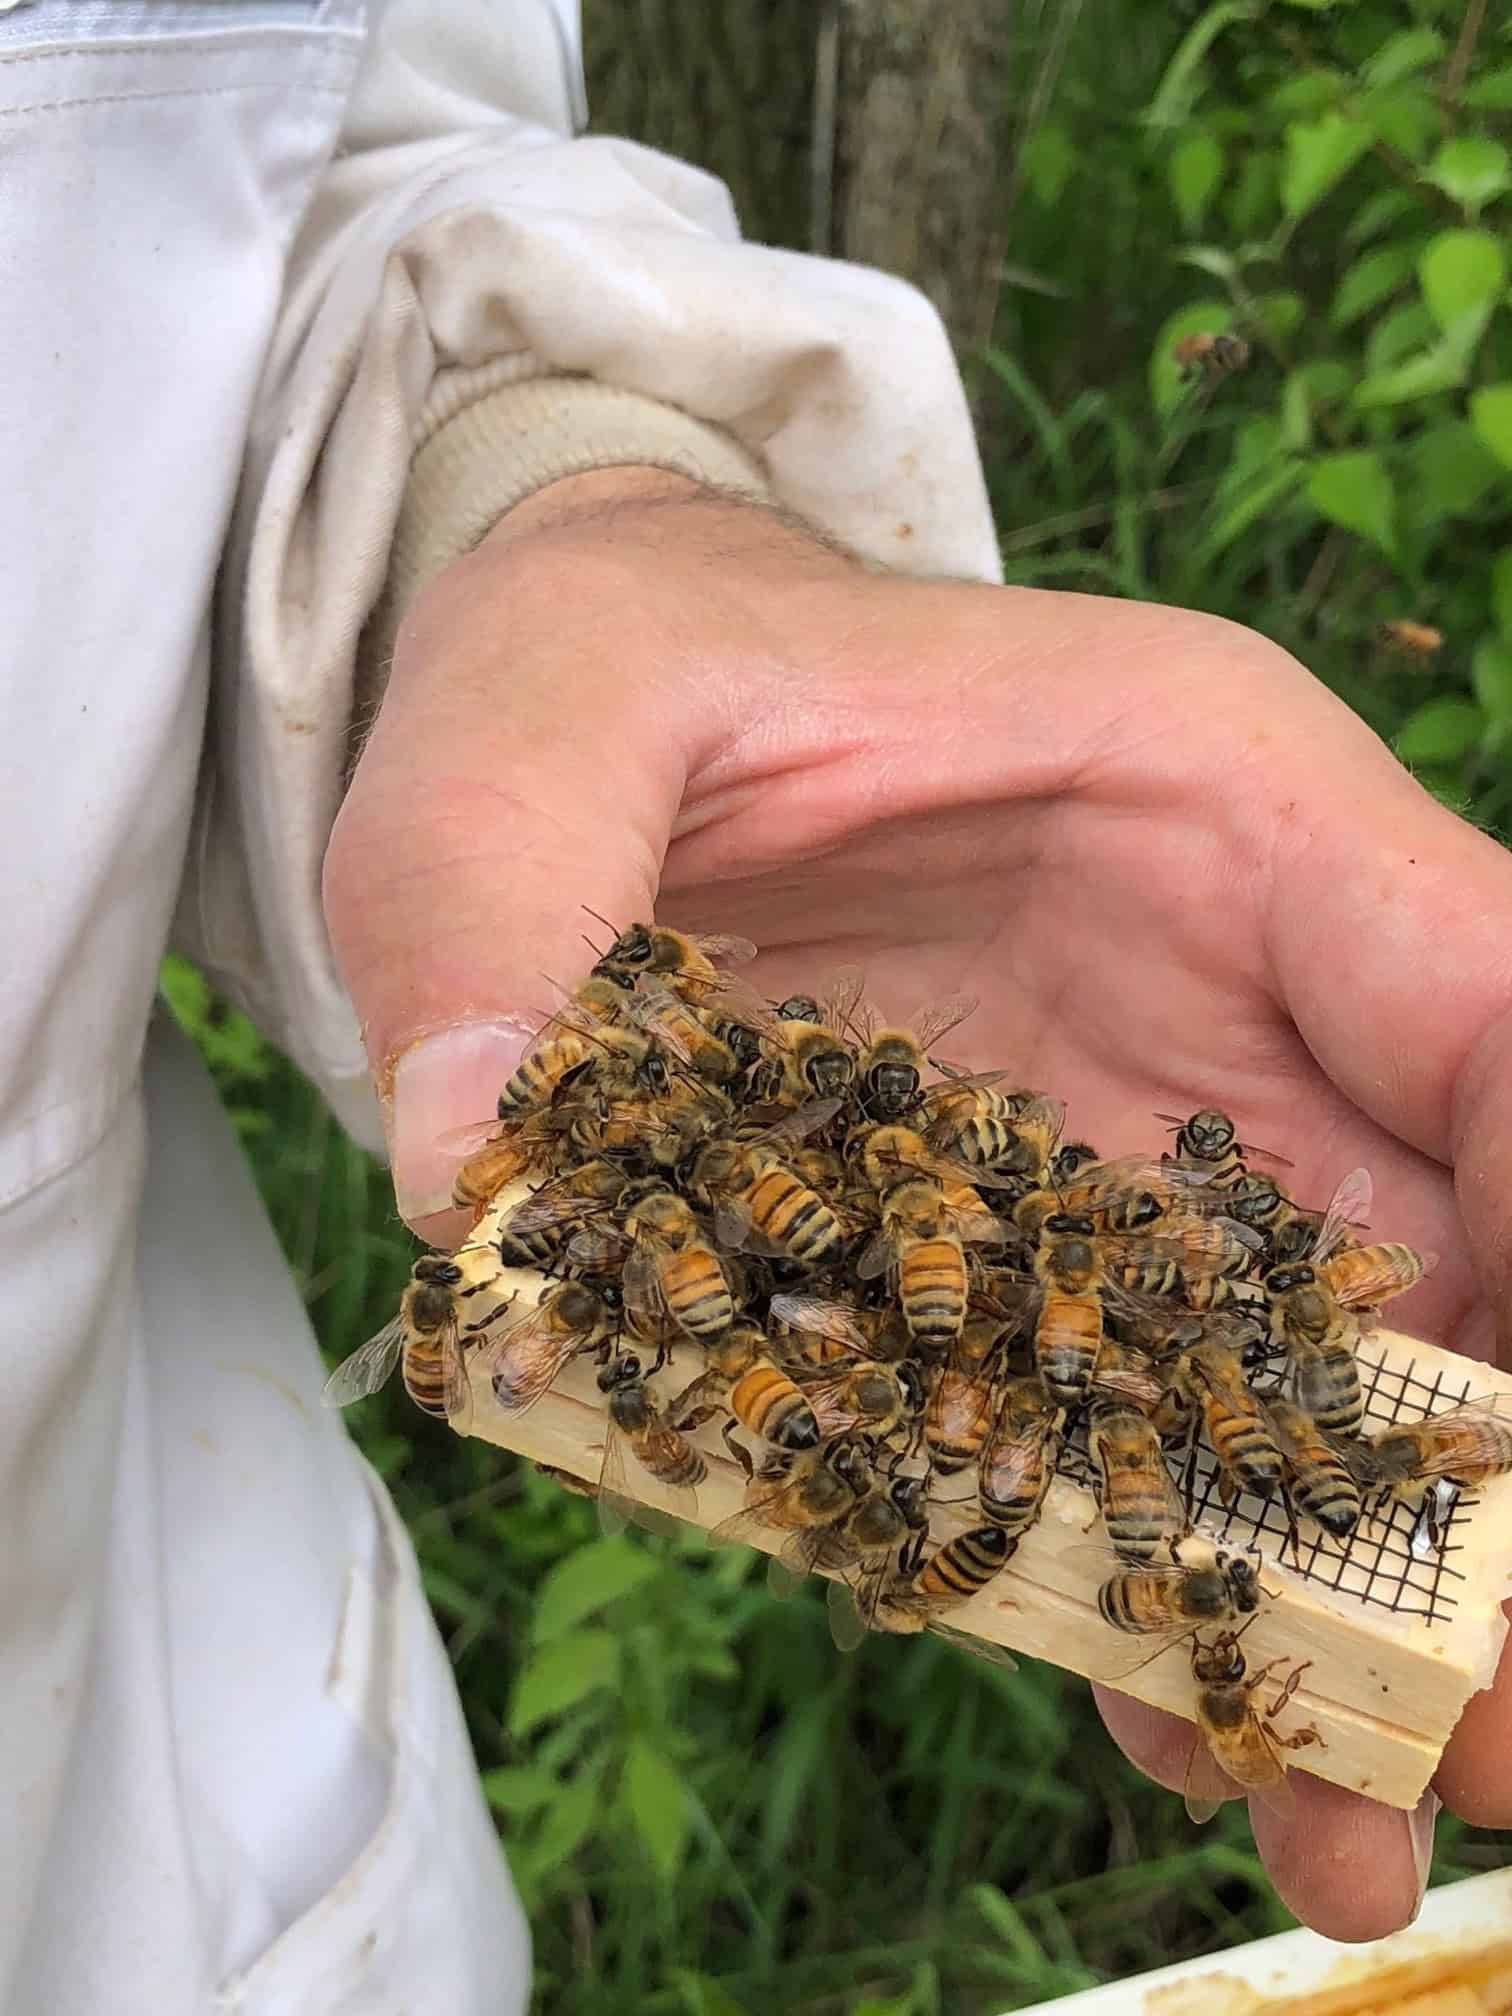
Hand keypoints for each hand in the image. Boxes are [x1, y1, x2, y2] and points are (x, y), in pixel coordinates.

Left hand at [324, 467, 1511, 1939]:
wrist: (579, 708)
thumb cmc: (595, 660)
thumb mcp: (517, 736)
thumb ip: (490, 918)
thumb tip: (479, 1175)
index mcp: (1205, 800)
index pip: (1492, 1002)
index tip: (1503, 1484)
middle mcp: (1220, 977)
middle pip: (1452, 1234)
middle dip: (1462, 1495)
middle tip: (1472, 1741)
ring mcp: (1134, 1117)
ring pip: (1303, 1363)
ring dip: (1333, 1582)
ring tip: (1334, 1815)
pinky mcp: (1027, 1226)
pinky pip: (1134, 1407)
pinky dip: (1158, 1553)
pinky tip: (1155, 1708)